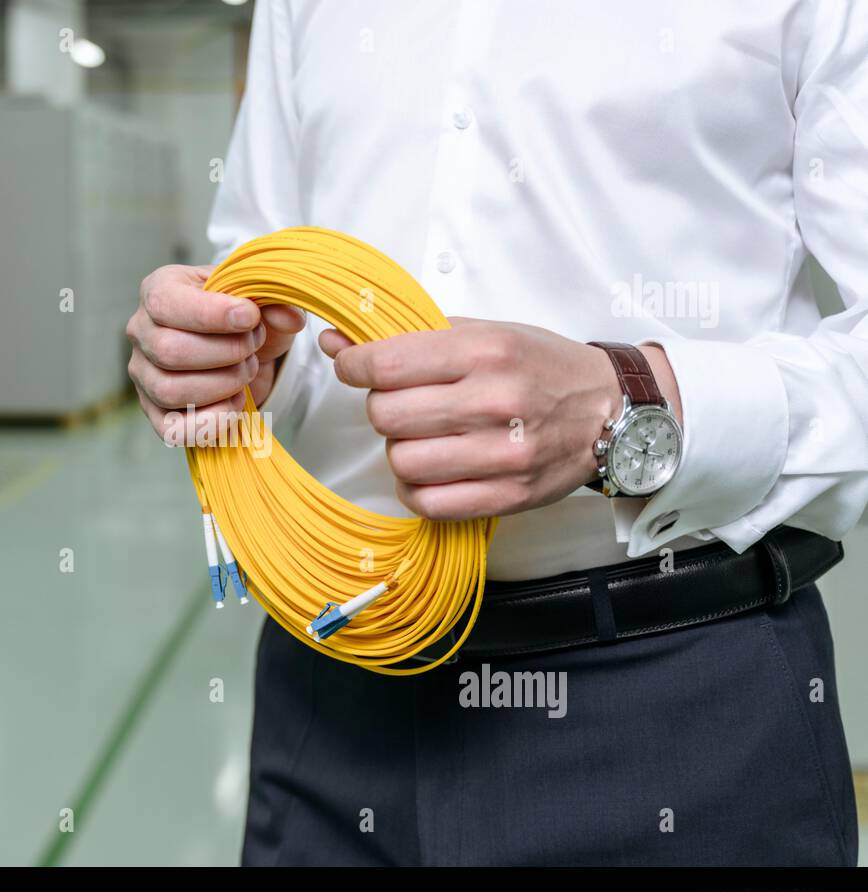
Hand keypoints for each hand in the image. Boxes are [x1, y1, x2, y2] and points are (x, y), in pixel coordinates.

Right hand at [127, 264, 305, 442]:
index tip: (250, 318)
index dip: (211, 315)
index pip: (166, 303)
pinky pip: (172, 429)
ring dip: (221, 385)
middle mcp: (141, 332)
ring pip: (170, 390)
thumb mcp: (260, 299)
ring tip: (245, 372)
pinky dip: (211, 423)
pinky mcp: (156, 412)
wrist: (242, 348)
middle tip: (253, 346)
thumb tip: (289, 318)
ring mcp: (144, 375)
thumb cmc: (243, 317)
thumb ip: (276, 302)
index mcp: (158, 291)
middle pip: (168, 350)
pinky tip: (236, 405)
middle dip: (225, 352)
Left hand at [321, 319, 679, 519]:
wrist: (612, 410)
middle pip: (386, 415)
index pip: (386, 364)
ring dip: (399, 448)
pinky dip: (416, 488)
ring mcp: (503, 453)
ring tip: (422, 436)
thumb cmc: (542, 366)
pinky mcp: (508, 494)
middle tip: (402, 403)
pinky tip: (430, 471)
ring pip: (402, 460)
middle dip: (382, 407)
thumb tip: (336, 342)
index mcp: (486, 351)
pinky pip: (427, 502)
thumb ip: (413, 336)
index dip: (354, 365)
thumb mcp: (485, 332)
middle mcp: (494, 401)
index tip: (352, 366)